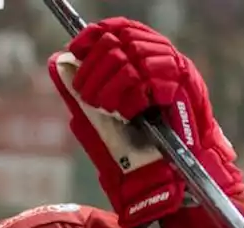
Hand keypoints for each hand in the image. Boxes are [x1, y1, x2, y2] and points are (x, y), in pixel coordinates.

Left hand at [47, 18, 241, 227]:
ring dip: (110, 83)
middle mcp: (163, 61)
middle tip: (88, 94)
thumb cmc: (140, 159)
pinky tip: (129, 112)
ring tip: (107, 107)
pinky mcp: (185, 88)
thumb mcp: (105, 124)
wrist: (172, 184)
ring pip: (132, 57)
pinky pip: (150, 78)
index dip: (94, 34)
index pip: (121, 28)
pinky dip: (132, 95)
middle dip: (95, 67)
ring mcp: (176, 73)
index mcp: (147, 62)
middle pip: (121, 39)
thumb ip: (86, 95)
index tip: (75, 48)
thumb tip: (58, 68)